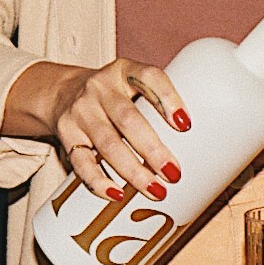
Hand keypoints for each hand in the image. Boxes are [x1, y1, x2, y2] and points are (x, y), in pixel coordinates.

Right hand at [3, 59, 189, 200]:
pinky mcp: (67, 134)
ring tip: (156, 190)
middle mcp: (100, 88)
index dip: (167, 98)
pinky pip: (81, 162)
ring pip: (108, 144)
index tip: (185, 124)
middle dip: (153, 150)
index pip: (148, 77)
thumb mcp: (132, 85)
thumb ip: (157, 105)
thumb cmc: (112, 96)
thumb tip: (202, 149)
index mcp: (124, 71)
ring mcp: (81, 111)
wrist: (61, 93)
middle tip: (174, 174)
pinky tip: (116, 194)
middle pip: (128, 119)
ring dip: (133, 171)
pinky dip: (98, 181)